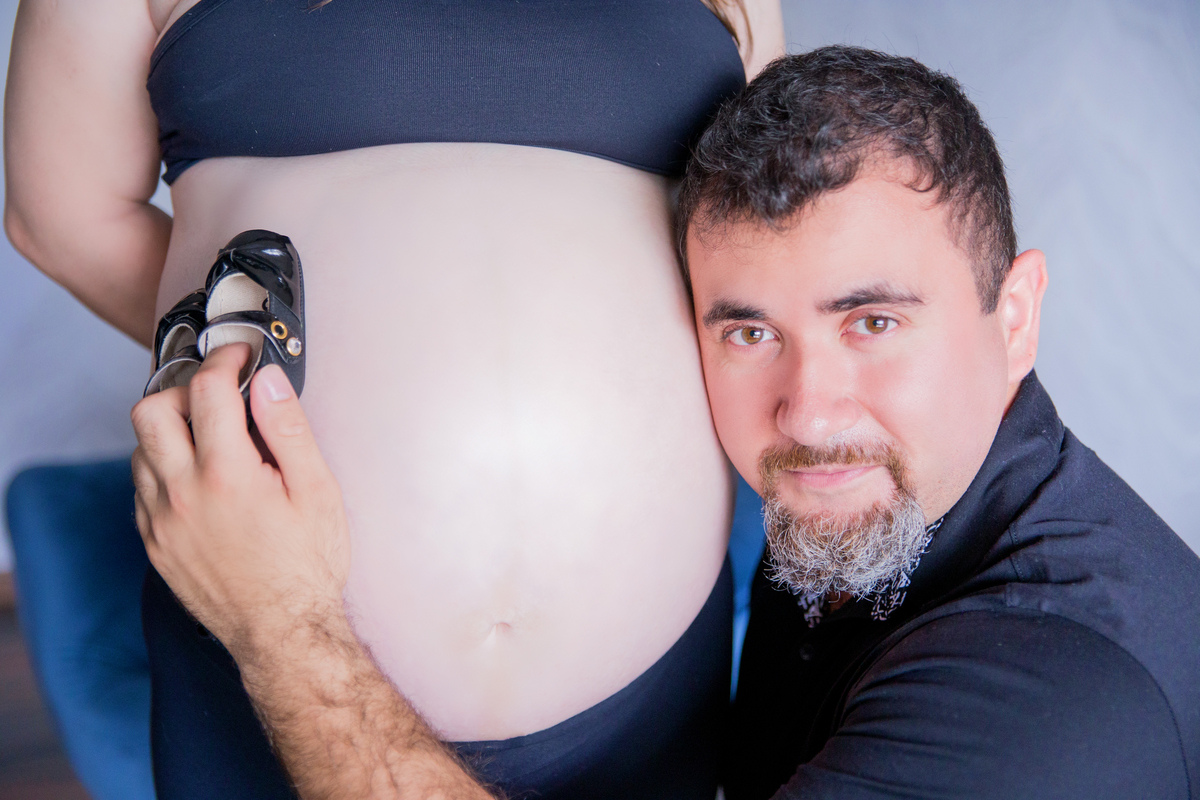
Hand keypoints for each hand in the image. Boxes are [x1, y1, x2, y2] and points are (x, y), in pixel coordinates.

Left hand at [131, 344, 349, 664]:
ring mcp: (161, 521)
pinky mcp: (154, 542)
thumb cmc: (307, 565)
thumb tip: (267, 380)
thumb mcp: (317, 490)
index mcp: (227, 475)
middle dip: (184, 389)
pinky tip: (200, 477)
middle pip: (151, 410)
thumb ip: (288, 429)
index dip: (226, 360)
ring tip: (211, 436)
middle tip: (219, 395)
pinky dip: (164, 467)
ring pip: (140, 448)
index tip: (240, 356)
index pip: (208, 391)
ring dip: (172, 429)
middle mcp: (182, 495)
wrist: (282, 632)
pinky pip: (141, 487)